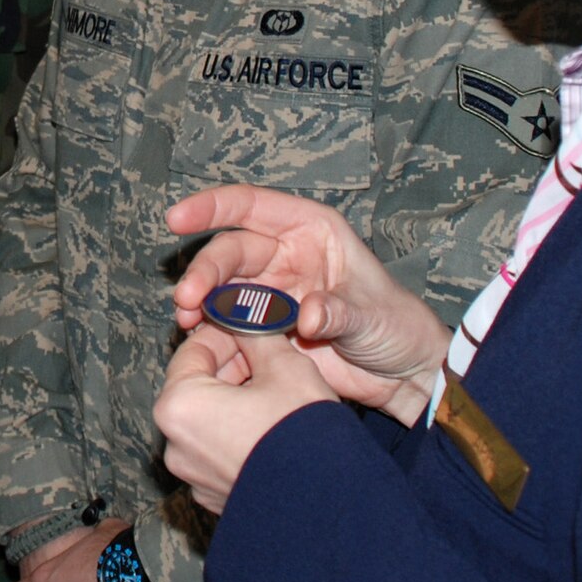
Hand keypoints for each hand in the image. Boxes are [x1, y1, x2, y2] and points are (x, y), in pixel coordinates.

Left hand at [156, 325, 333, 513]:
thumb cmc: (305, 431)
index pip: (192, 351)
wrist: (332, 506)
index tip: (247, 322)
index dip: (223, 330)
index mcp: (179, 406)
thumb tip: (248, 313)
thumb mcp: (285, 365)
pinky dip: (240, 434)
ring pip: (210, 421)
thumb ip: (257, 333)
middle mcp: (175, 446)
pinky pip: (221, 453)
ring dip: (238, 399)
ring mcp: (194, 478)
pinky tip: (275, 427)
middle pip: (199, 387)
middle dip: (232, 366)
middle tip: (267, 353)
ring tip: (277, 390)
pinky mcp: (215, 499)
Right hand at [168, 184, 450, 424]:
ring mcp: (272, 292)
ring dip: (201, 305)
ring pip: (223, 289)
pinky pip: (229, 327)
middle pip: (231, 252)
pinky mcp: (265, 330)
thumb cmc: (397, 325)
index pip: (253, 206)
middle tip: (188, 300)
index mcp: (310, 230)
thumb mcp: (373, 314)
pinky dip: (212, 336)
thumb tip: (307, 314)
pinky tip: (201, 347)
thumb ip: (339, 312)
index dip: (212, 207)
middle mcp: (284, 254)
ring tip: (186, 325)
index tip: (178, 217)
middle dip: (205, 272)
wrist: (403, 375)